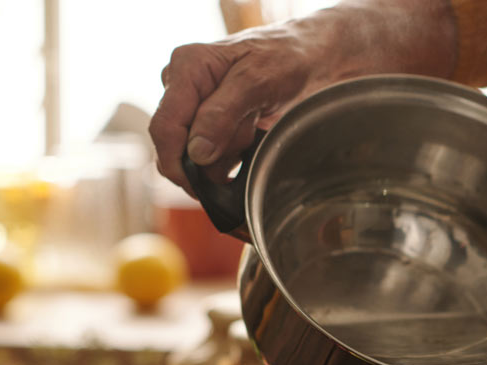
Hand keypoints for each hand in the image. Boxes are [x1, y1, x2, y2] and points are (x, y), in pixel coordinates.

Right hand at [149, 1, 456, 192]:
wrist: (321, 57)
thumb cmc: (291, 56)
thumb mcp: (258, 80)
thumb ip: (222, 114)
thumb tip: (196, 152)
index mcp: (188, 69)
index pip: (165, 126)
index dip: (178, 161)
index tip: (200, 186)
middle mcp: (188, 89)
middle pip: (176, 147)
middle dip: (202, 170)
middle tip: (231, 185)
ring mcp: (203, 110)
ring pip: (196, 159)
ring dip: (223, 169)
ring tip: (254, 153)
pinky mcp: (220, 128)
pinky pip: (215, 161)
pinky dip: (234, 169)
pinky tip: (254, 159)